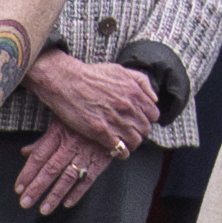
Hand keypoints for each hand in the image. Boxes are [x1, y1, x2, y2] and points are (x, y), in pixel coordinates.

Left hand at [11, 127, 114, 214]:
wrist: (112, 114)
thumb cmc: (81, 119)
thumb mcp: (59, 122)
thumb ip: (43, 141)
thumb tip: (24, 153)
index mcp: (58, 133)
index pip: (39, 156)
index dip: (27, 173)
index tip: (18, 188)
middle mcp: (71, 144)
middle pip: (51, 169)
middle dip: (37, 188)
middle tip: (25, 203)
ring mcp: (87, 152)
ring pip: (68, 177)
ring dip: (55, 195)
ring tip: (44, 209)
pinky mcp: (101, 159)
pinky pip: (89, 179)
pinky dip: (78, 192)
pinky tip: (67, 203)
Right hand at [31, 43, 160, 154]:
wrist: (66, 81)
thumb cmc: (92, 75)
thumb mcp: (121, 70)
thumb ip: (141, 82)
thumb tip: (154, 98)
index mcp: (134, 92)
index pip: (154, 115)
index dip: (147, 119)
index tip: (139, 121)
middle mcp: (128, 107)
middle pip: (145, 130)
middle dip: (140, 132)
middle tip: (131, 133)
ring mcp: (115, 120)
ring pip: (135, 141)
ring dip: (131, 144)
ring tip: (124, 142)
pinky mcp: (101, 132)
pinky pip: (120, 149)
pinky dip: (120, 152)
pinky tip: (116, 150)